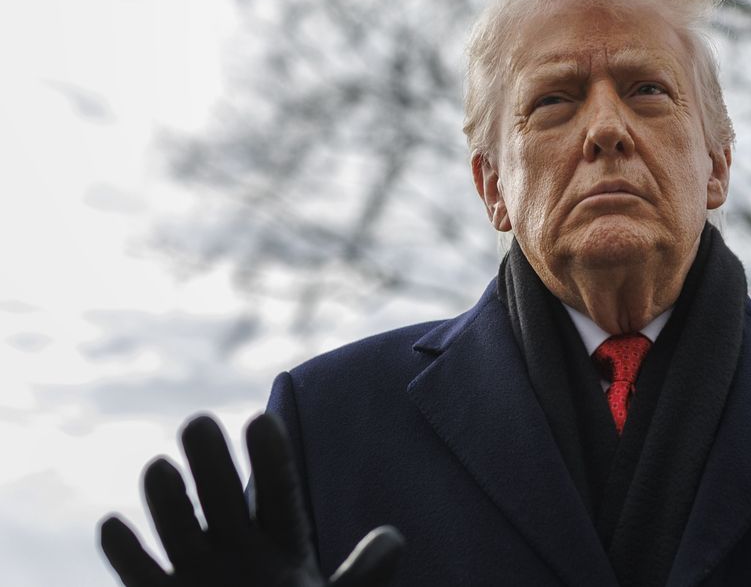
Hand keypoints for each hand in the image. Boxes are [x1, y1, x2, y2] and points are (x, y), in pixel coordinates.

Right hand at [99, 413, 402, 586]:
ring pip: (178, 525)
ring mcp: (197, 573)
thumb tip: (392, 539)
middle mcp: (237, 549)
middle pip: (223, 497)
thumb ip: (365, 575)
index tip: (261, 422)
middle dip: (211, 462)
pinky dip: (125, 551)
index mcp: (284, 545)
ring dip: (166, 499)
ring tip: (161, 468)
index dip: (271, 459)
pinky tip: (115, 526)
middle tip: (198, 422)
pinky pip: (138, 571)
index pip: (279, 492)